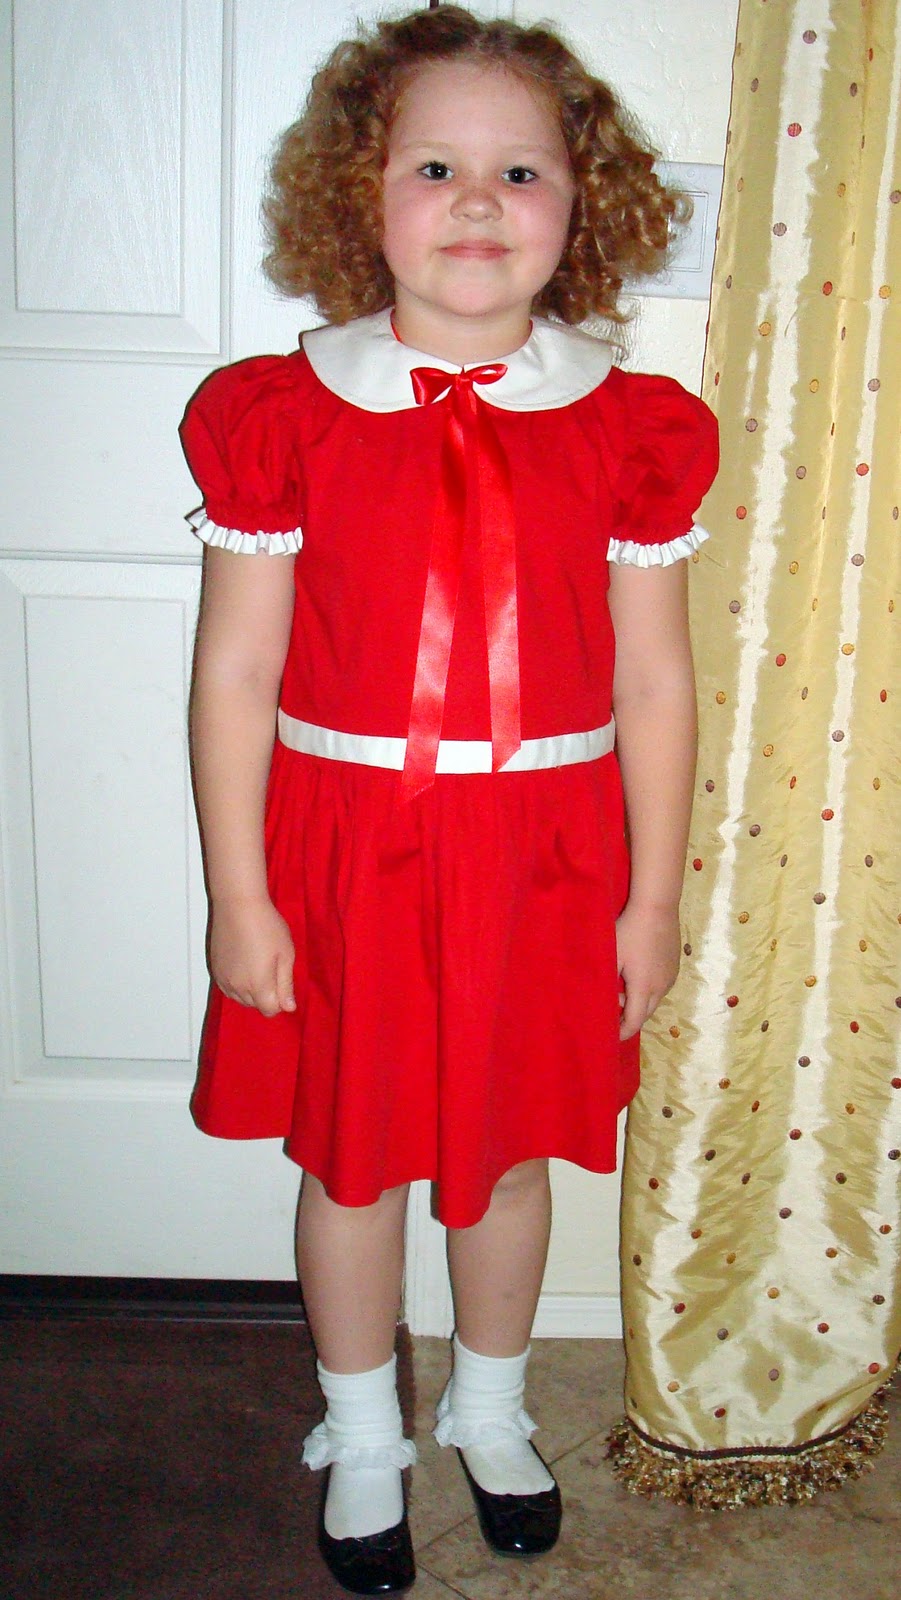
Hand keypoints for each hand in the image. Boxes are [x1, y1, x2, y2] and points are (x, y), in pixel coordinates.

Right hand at [209, 895, 295, 1016]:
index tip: (283, 981)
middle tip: (272, 967)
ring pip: (240, 998)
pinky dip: (237, 984)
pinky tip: (244, 964)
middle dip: (266, 995)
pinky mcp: (215, 970)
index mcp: (258, 986)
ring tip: (258, 964)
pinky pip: (228, 988)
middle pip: (255, 1005)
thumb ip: (286, 985)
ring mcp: (223, 979)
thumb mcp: (286, 955)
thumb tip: (289, 1008)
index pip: (270, 1010)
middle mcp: (237, 988)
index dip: (280, 1001)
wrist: (238, 905)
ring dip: (250, 991)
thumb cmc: (267, 926)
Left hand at [615, 900, 681, 1040]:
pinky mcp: (675, 967)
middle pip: (645, 1014)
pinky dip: (648, 990)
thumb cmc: (629, 931)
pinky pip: (660, 987)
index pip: (634, 1022)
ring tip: (621, 985)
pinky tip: (636, 973)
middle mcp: (661, 987)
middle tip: (611, 1006)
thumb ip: (606, 982)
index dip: (622, 1033)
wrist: (657, 906)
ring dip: (638, 1001)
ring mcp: (671, 977)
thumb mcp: (611, 957)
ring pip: (654, 1000)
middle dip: (629, 1017)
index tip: (611, 1037)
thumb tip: (599, 1001)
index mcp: (643, 988)